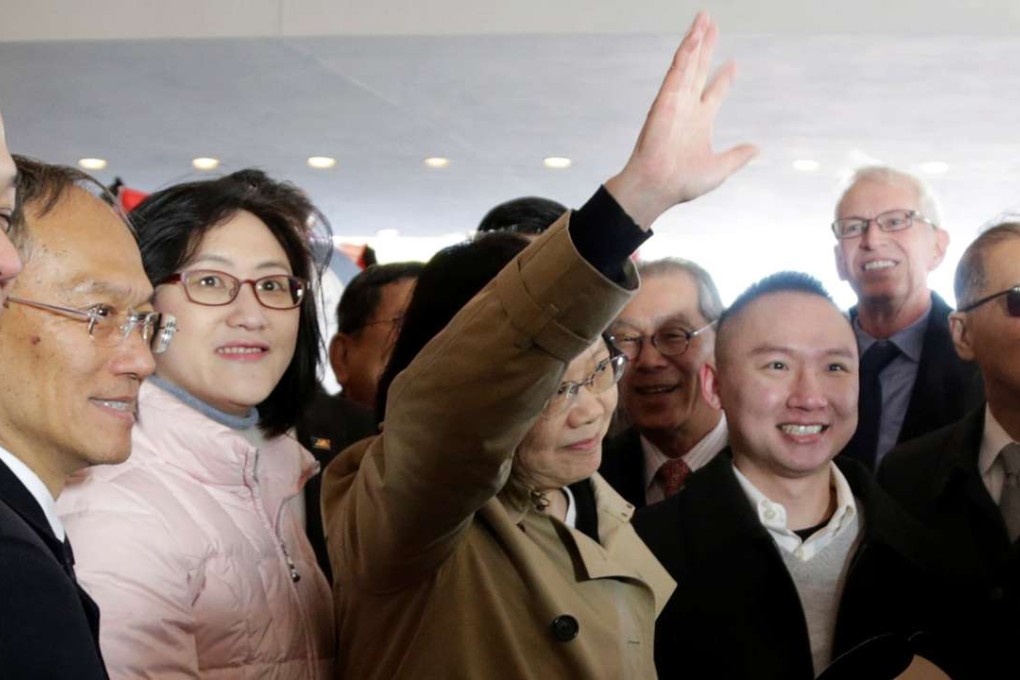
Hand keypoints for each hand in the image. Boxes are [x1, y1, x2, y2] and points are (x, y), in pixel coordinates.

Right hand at [605, 12, 757, 229]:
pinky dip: (686, 52)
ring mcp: (676, 101)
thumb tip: (756, 149)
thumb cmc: (683, 183)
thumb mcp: (720, 169)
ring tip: (703, 19)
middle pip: (699, 69)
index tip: (733, 64)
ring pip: (688, 63)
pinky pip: (677, 70)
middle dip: (706, 47)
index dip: (724, 78)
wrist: (659, 186)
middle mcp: (687, 108)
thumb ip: (737, 156)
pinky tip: (694, 36)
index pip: (714, 92)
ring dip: (695, 40)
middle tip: (711, 25)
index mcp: (700, 122)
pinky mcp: (666, 99)